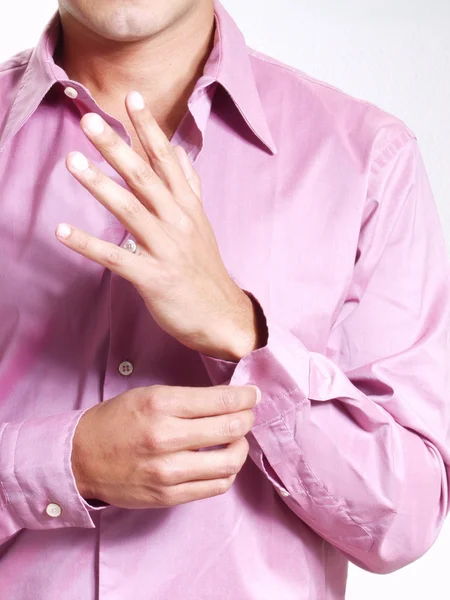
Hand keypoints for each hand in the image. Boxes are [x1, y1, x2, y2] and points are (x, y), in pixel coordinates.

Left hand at [55, 91, 260, 359]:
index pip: (167, 160)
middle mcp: (177, 222)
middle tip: (90, 121)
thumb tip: (179, 152)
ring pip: (130, 211)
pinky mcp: (153, 278)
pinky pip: (117, 258)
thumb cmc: (205, 268)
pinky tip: (63, 232)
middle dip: (117, 147)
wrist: (222, 315)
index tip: (132, 98)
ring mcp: (166, 249)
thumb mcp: (201, 222)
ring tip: (72, 162)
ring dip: (100, 186)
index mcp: (187, 207)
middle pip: (145, 178)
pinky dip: (89, 245)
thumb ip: (188, 186)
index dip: (150, 129)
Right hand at [71, 384, 259, 507]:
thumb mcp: (149, 396)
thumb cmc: (116, 421)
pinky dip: (228, 472)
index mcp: (160, 405)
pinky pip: (215, 487)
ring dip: (242, 447)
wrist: (80, 459)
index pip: (220, 401)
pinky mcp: (168, 496)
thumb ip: (189, 399)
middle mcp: (165, 437)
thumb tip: (230, 399)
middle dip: (247, 418)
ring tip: (237, 439)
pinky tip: (224, 461)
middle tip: (248, 414)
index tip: (253, 395)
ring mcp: (167, 471)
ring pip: (229, 462)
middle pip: (230, 429)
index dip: (245, 397)